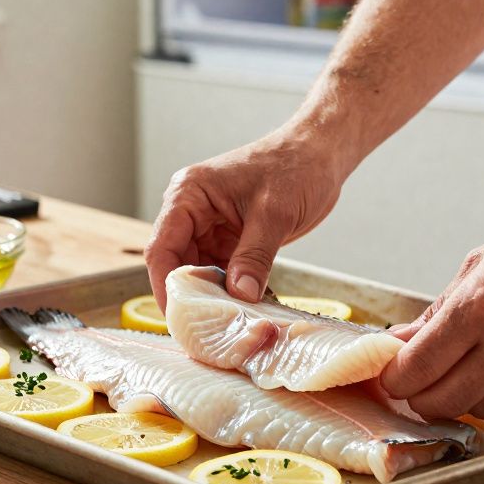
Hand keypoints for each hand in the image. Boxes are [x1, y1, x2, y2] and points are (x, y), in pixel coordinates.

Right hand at [145, 130, 347, 308]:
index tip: (179, 319)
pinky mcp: (230, 238)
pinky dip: (231, 290)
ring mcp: (211, 226)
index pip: (162, 247)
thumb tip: (240, 296)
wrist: (321, 153)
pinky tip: (245, 309)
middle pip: (177, 264)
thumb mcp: (274, 213)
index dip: (166, 286)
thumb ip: (254, 256)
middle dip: (191, 297)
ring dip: (213, 297)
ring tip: (228, 324)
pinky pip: (221, 271)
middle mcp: (192, 211)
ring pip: (199, 272)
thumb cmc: (296, 166)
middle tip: (206, 330)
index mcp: (189, 194)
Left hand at [378, 199, 483, 419]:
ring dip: (458, 398)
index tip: (390, 375)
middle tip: (414, 385)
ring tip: (456, 373)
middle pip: (441, 401)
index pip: (417, 367)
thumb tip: (400, 342)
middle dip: (418, 398)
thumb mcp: (481, 262)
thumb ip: (438, 310)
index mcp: (479, 305)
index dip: (394, 378)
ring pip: (477, 408)